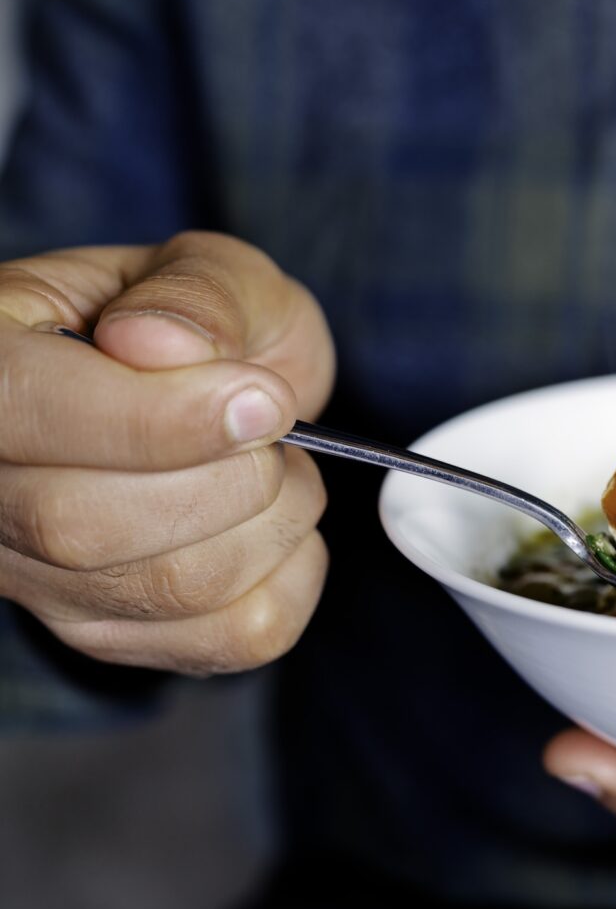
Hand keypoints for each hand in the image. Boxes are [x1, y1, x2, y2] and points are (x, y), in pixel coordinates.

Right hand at [0, 232, 335, 674]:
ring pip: (168, 589)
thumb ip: (194, 293)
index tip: (266, 401)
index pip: (24, 410)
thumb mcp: (206, 269)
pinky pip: (228, 638)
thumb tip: (161, 346)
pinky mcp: (107, 633)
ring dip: (274, 521)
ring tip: (280, 465)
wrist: (213, 392)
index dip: (161, 417)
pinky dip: (295, 577)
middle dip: (230, 474)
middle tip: (276, 423)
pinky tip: (278, 525)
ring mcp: (34, 576)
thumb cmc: (196, 326)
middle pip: (84, 524)